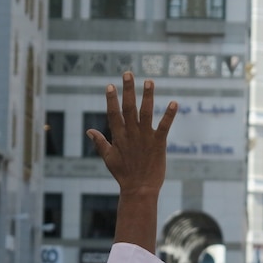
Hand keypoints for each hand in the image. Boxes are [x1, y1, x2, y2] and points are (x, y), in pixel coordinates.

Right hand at [86, 72, 177, 197]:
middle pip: (128, 108)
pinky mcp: (159, 144)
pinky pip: (164, 126)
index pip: (113, 114)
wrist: (139, 189)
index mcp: (119, 137)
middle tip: (128, 73)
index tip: (110, 85)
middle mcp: (131, 134)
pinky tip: (174, 103)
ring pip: (146, 112)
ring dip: (148, 96)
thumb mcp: (108, 158)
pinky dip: (169, 115)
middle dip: (128, 90)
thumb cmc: (124, 175)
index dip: (111, 99)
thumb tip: (89, 131)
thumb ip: (100, 142)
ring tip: (149, 81)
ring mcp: (145, 138)